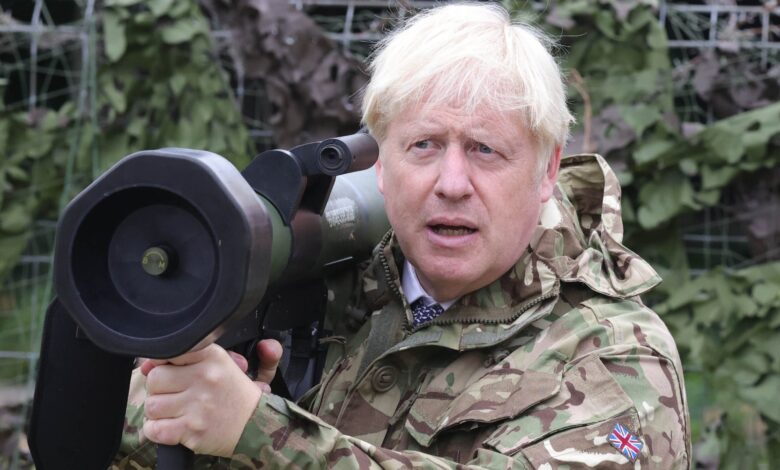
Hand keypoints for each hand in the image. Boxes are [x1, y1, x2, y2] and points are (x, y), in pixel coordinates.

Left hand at [140, 341, 278, 456]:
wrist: (255, 425)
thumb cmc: (233, 394)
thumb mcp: (219, 364)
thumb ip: (182, 359)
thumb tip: (145, 365)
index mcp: (211, 357)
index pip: (169, 351)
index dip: (163, 363)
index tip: (170, 371)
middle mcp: (204, 377)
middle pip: (154, 378)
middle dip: (158, 389)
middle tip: (173, 395)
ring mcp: (197, 405)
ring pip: (151, 405)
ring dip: (158, 411)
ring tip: (173, 412)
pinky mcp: (192, 430)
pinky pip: (154, 429)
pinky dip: (157, 430)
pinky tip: (171, 426)